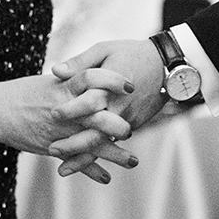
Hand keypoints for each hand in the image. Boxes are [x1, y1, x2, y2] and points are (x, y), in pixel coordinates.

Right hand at [0, 69, 136, 184]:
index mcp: (64, 87)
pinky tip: (106, 178)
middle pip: (97, 115)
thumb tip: (94, 74)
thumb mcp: (50, 81)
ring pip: (91, 143)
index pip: (93, 78)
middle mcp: (65, 109)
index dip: (113, 81)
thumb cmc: (22, 92)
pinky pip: (75, 162)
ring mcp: (60, 130)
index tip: (130, 86)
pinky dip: (91, 171)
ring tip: (133, 161)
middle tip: (132, 128)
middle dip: (117, 123)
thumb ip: (72, 80)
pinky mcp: (52, 148)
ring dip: (114, 154)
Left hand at [50, 39, 166, 177]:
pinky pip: (114, 142)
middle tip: (52, 149)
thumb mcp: (104, 50)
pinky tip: (82, 162)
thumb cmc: (131, 53)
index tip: (52, 114)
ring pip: (104, 144)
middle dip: (73, 145)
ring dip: (84, 157)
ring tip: (63, 168)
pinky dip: (98, 154)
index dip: (70, 109)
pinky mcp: (134, 124)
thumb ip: (79, 62)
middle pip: (96, 132)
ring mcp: (128, 119)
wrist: (166, 65)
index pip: (88, 102)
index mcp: (110, 87)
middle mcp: (119, 107)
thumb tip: (55, 71)